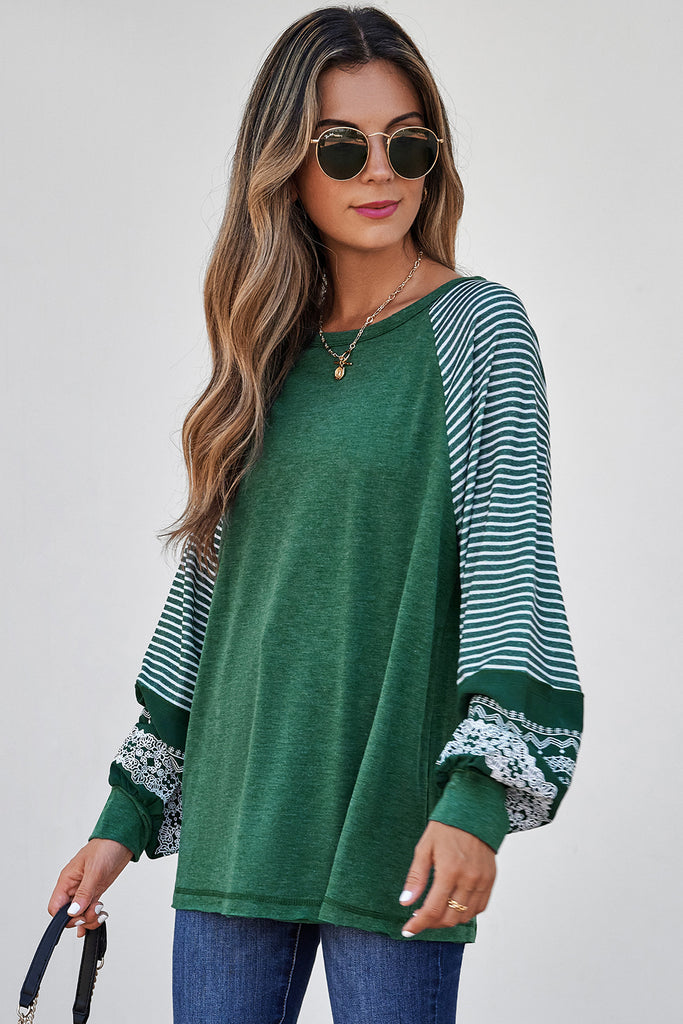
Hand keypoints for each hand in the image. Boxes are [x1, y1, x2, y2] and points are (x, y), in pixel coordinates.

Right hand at [48, 838, 132, 937]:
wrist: (123, 839)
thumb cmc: (106, 846)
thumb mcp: (94, 870)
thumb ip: (84, 892)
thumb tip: (73, 911)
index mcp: (67, 879)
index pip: (55, 907)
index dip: (64, 917)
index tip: (79, 916)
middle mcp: (74, 886)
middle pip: (68, 913)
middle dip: (80, 918)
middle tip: (94, 912)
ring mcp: (85, 889)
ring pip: (80, 913)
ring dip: (89, 918)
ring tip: (101, 912)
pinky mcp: (96, 890)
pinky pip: (89, 909)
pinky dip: (92, 917)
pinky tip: (97, 920)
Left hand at [398, 821, 495, 935]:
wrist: (474, 811)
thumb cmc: (446, 827)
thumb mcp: (424, 848)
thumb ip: (416, 877)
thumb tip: (405, 902)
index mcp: (449, 870)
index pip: (433, 909)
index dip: (419, 924)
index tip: (408, 930)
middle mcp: (468, 879)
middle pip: (450, 918)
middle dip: (432, 923)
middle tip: (419, 917)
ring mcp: (482, 881)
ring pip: (465, 916)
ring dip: (448, 919)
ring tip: (435, 911)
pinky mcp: (491, 879)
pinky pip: (480, 907)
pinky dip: (466, 912)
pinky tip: (454, 905)